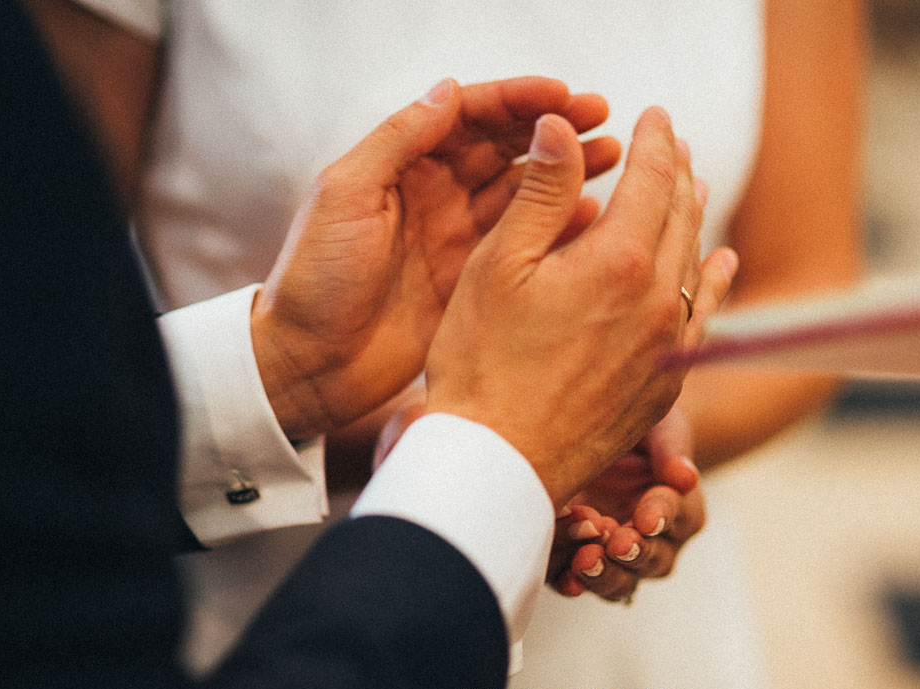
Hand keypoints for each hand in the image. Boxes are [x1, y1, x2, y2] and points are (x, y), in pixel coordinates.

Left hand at [251, 77, 620, 440]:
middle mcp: (435, 196)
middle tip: (601, 119)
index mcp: (401, 167)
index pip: (468, 118)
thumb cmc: (313, 282)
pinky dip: (556, 227)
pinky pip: (522, 245)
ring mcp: (457, 239)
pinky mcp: (471, 281)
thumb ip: (397, 141)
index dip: (516, 102)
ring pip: (521, 193)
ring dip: (563, 172)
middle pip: (504, 148)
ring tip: (610, 157)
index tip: (562, 95)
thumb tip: (447, 91)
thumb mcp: (346, 197)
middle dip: (552, 129)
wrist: (309, 365)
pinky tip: (589, 217)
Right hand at [425, 106, 737, 507]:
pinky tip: (721, 263)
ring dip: (695, 217)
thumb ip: (542, 193)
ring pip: (695, 263)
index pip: (652, 179)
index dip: (655, 140)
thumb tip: (563, 126)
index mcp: (617, 261)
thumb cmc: (482, 366)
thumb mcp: (499, 265)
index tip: (654, 113)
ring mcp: (667, 346)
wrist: (499, 464)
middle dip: (678, 170)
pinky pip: (703, 317)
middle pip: (681, 216)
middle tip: (674, 141)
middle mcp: (657, 300)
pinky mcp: (664, 384)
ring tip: (696, 187)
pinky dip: (714, 280)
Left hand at [547, 406, 706, 600]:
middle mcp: (655, 541)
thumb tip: (686, 478)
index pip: (677, 515)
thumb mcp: (658, 426)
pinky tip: (566, 577)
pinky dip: (572, 582)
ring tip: (586, 559)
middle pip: (653, 561)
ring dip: (604, 573)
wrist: (594, 431)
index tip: (648, 519)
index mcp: (682, 508)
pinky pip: (578, 581)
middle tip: (618, 544)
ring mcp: (617, 555)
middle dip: (635, 554)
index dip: (662, 516)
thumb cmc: (638, 427)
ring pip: (619, 581)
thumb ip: (670, 450)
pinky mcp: (580, 557)